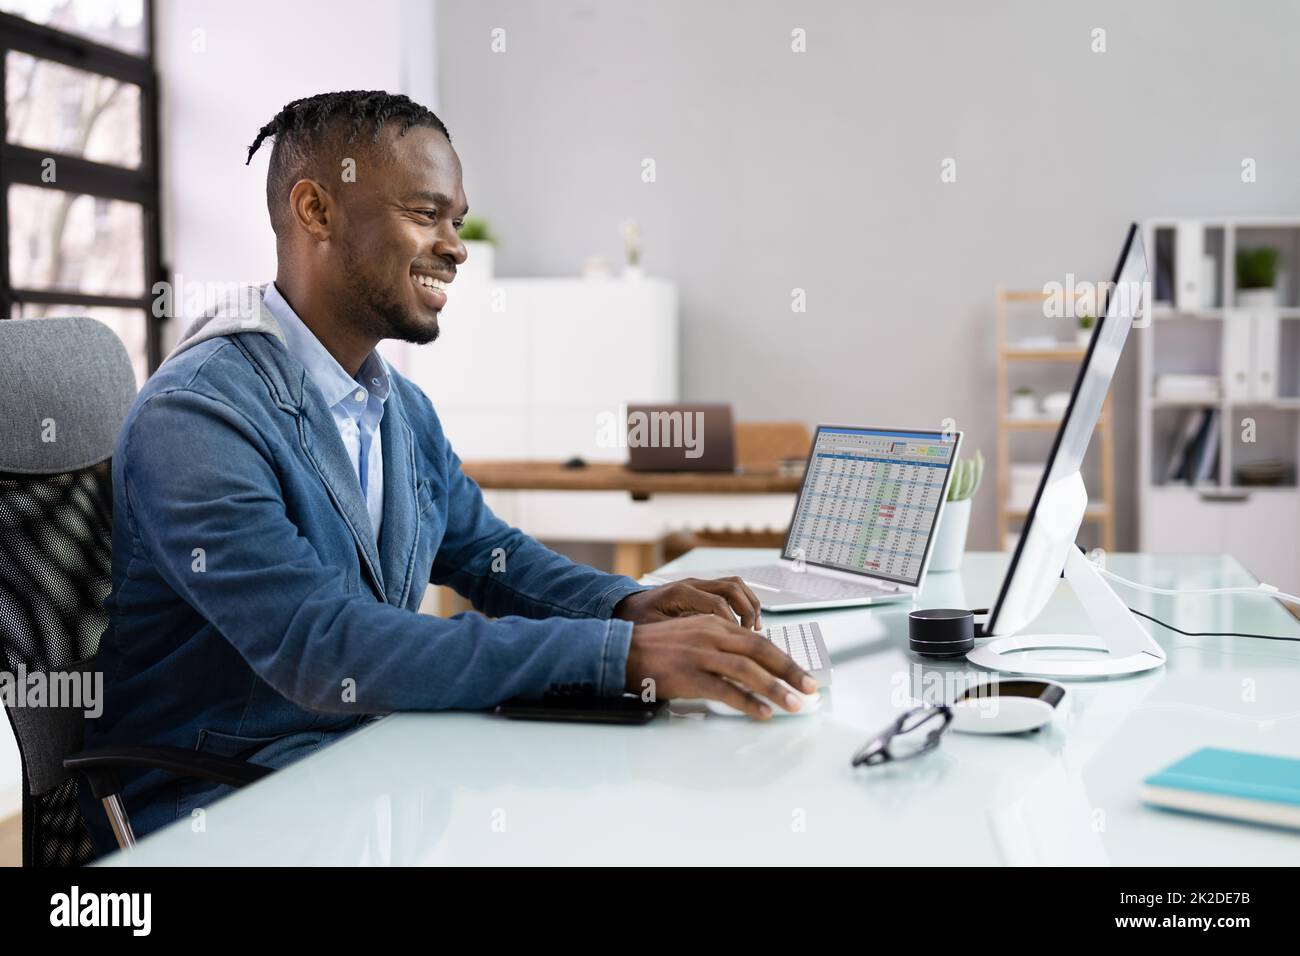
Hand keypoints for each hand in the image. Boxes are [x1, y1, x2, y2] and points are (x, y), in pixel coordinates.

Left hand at [614, 576, 761, 629]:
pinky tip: (743, 622)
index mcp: (680, 592)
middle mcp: (692, 584)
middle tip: (751, 633)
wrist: (623, 606)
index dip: (732, 623)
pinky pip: (729, 589)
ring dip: (748, 604)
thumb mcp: (652, 631)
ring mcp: (697, 585)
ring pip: (734, 584)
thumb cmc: (635, 619)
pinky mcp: (700, 590)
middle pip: (732, 587)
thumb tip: (703, 651)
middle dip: (747, 610)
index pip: (717, 603)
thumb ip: (678, 637)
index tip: (739, 641)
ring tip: (753, 627)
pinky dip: (741, 603)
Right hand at [624, 616, 816, 718]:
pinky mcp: (690, 675)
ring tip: (793, 704)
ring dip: (775, 689)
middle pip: (760, 650)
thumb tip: (751, 665)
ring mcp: (701, 655)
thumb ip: (721, 644)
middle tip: (810, 688)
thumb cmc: (658, 647)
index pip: (759, 640)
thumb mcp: (694, 634)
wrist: (624, 651)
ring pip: (748, 670)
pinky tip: (761, 713)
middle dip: (789, 670)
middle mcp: (712, 635)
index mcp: (715, 624)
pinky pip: (725, 690)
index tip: (800, 674)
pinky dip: (747, 702)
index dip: (783, 658)